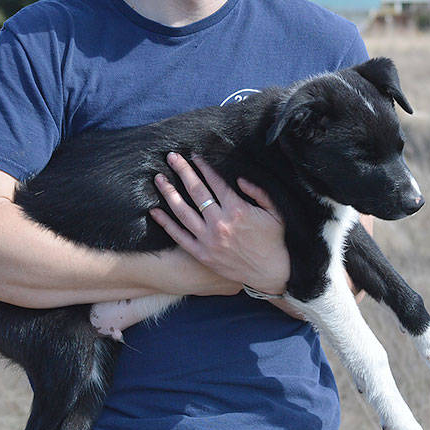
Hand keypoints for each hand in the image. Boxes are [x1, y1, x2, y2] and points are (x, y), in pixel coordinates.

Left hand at [149, 153, 289, 295]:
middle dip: (183, 171)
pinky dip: (166, 223)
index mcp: (238, 210)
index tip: (194, 156)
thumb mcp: (274, 212)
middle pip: (196, 191)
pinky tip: (154, 211)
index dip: (203, 167)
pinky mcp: (202, 254)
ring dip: (169, 193)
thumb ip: (258, 192)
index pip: (215, 183)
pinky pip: (179, 236)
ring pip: (183, 211)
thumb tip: (239, 179)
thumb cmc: (274, 241)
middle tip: (171, 157)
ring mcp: (209, 240)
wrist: (270, 273)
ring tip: (159, 179)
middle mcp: (220, 223)